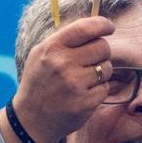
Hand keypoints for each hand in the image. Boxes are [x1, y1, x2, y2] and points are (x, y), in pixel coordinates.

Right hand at [7, 16, 115, 142]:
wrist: (32, 117)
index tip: (109, 27)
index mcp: (51, 48)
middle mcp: (62, 63)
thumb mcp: (41, 55)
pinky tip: (84, 93)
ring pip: (106, 67)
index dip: (102, 25)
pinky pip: (105, 87)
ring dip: (100, 72)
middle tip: (91, 60)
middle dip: (101, 52)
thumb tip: (95, 26)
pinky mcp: (86, 101)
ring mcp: (75, 83)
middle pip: (103, 47)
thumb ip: (65, 40)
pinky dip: (99, 89)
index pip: (85, 28)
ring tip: (84, 78)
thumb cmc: (40, 81)